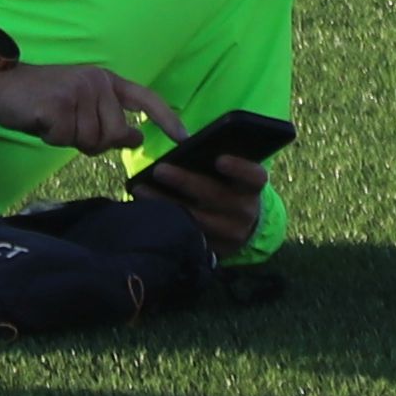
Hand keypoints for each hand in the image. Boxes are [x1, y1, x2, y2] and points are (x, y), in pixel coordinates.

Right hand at [0, 59, 167, 155]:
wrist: (0, 84)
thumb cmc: (42, 99)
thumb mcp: (80, 106)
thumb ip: (108, 120)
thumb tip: (137, 138)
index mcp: (105, 81)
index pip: (145, 99)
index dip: (166, 119)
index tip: (184, 137)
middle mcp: (96, 82)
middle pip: (112, 135)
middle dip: (91, 141)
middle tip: (67, 127)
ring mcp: (78, 91)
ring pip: (89, 141)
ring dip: (68, 139)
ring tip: (52, 119)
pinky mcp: (58, 104)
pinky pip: (64, 139)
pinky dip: (51, 137)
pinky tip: (40, 120)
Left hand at [136, 135, 269, 253]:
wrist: (240, 224)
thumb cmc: (228, 185)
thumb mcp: (231, 173)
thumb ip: (217, 160)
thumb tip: (186, 144)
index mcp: (254, 186)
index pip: (254, 176)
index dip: (238, 168)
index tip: (219, 159)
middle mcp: (246, 211)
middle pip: (217, 196)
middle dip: (186, 182)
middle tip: (160, 169)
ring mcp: (232, 234)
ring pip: (197, 219)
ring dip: (166, 203)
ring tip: (141, 189)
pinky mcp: (215, 251)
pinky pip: (188, 237)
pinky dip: (166, 223)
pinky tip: (145, 210)